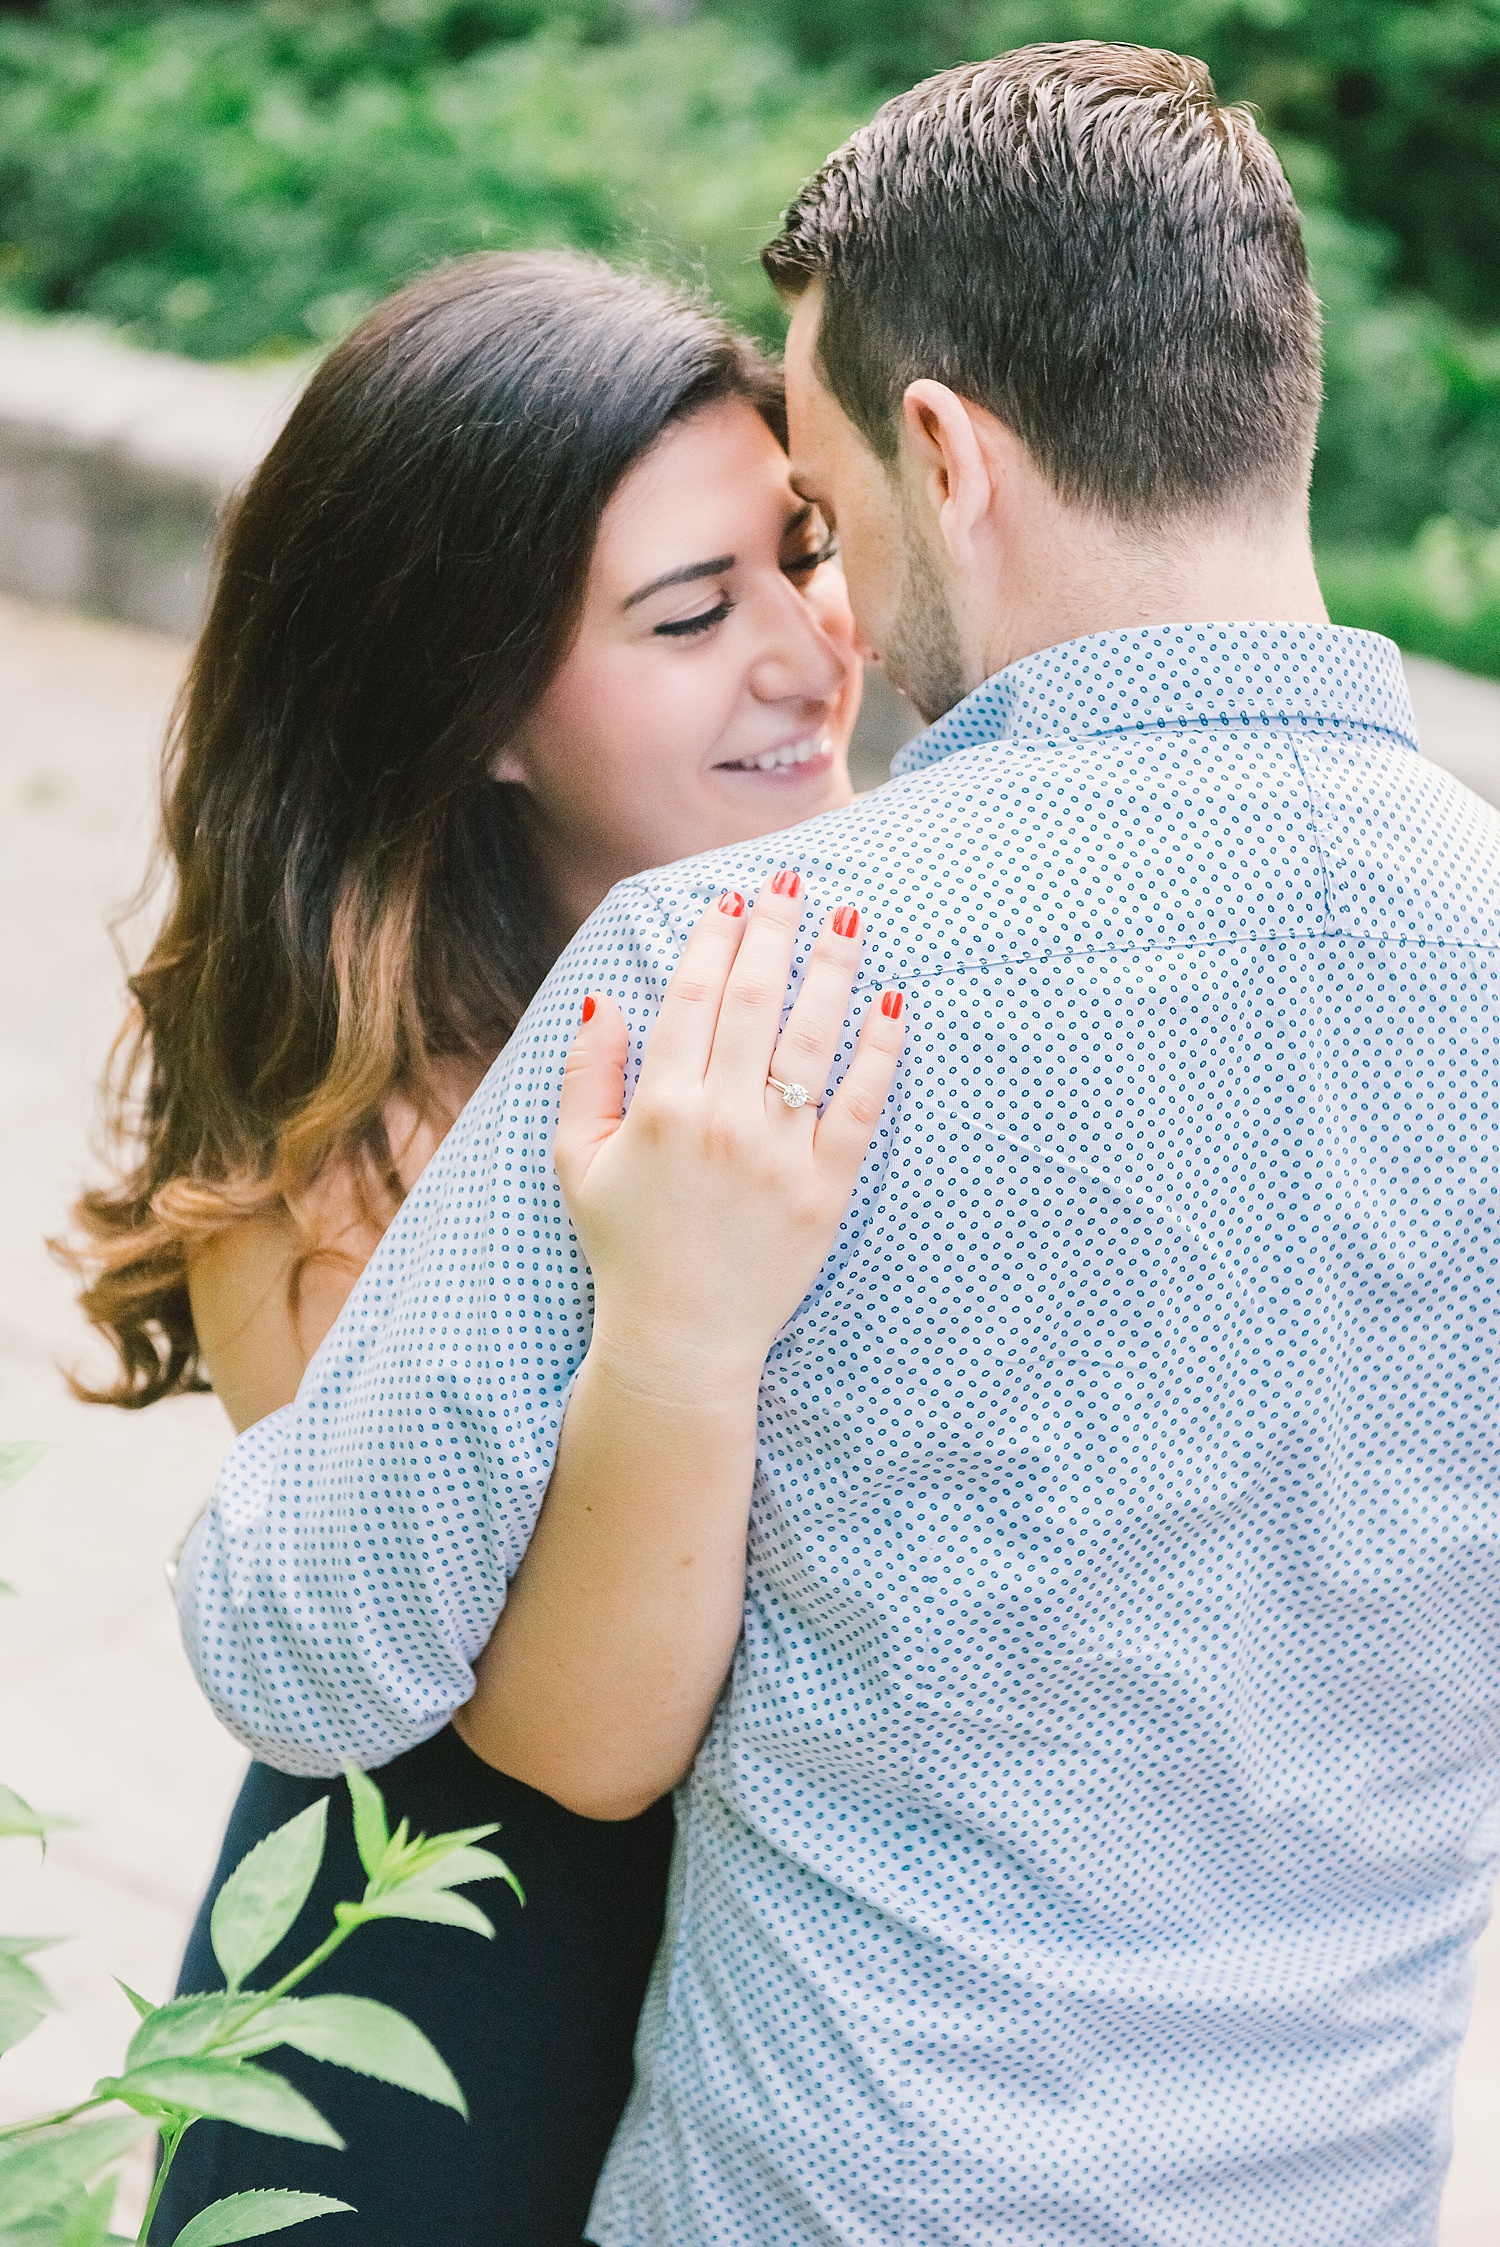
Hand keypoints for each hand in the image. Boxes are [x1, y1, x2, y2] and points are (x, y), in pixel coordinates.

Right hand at [554, 869, 905, 1398]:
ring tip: (848, 919)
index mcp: (660, 1109)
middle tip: (792, 883)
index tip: (731, 901)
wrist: (680, 1339)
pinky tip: (891, 1002)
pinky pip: (861, 1104)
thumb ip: (586, 1076)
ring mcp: (780, 1154)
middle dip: (775, 932)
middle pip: (754, 1002)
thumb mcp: (575, 1161)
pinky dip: (879, 1051)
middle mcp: (722, 1121)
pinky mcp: (827, 1187)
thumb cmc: (625, 1247)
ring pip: (813, 1039)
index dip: (713, 942)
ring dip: (832, 970)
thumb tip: (602, 999)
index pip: (691, 999)